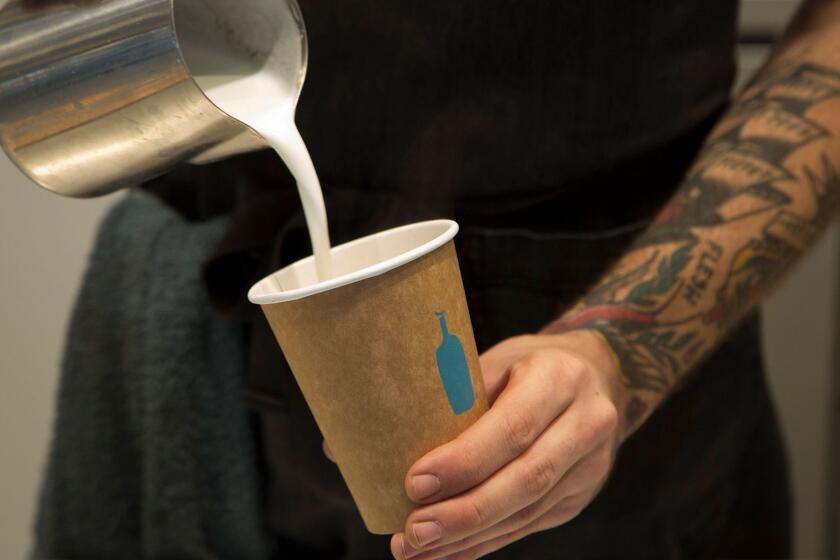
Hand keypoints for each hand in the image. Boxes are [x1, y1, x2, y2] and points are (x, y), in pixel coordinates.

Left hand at [390, 330, 625, 558]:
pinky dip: (482, 542)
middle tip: (414, 530)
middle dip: (464, 512)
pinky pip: (527, 525)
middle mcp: (585, 423)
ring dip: (467, 537)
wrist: (596, 376)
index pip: (513, 428)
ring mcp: (589, 466)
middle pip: (525, 480)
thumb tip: (378, 440)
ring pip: (526, 512)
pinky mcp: (579, 496)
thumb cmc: (527, 365)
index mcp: (559, 378)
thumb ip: (454, 396)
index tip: (415, 484)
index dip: (464, 462)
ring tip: (415, 548)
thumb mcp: (495, 361)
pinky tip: (446, 551)